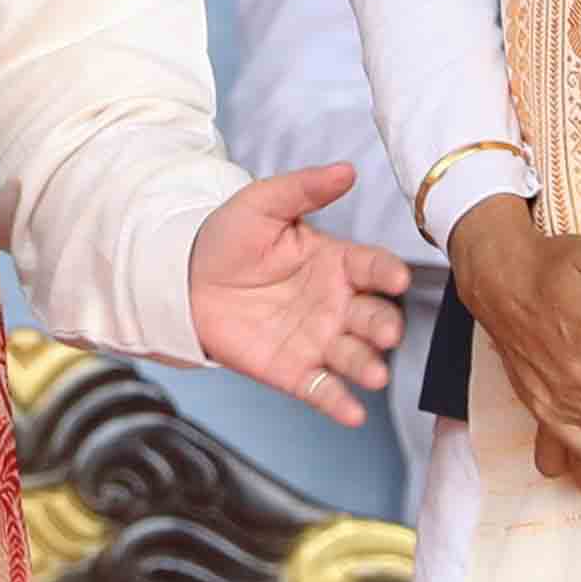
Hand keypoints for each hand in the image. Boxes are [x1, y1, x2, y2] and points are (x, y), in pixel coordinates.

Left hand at [190, 163, 411, 426]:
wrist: (184, 279)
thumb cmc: (229, 239)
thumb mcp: (262, 203)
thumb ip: (303, 188)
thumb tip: (345, 169)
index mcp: (335, 262)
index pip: (372, 267)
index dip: (386, 273)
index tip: (396, 278)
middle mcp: (335, 304)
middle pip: (373, 317)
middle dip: (384, 326)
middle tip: (386, 332)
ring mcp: (317, 339)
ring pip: (354, 356)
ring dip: (367, 366)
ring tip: (374, 374)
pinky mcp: (293, 370)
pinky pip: (321, 389)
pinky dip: (338, 403)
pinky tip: (351, 412)